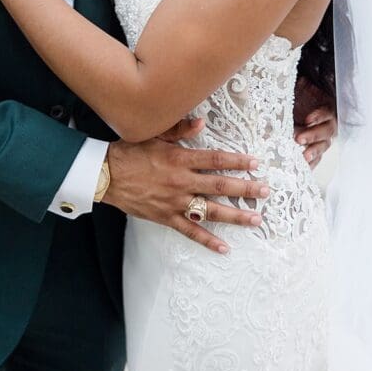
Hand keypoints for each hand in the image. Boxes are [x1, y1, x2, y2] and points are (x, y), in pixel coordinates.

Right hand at [103, 120, 270, 254]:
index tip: (256, 163)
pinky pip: (190, 232)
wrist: (105, 175)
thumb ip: (180, 130)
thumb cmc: (130, 152)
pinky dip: (207, 241)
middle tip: (266, 192)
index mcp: (179, 160)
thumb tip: (202, 123)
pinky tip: (224, 247)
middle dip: (245, 189)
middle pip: (220, 186)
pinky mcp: (166, 217)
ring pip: (210, 211)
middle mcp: (181, 182)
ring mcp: (175, 202)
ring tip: (255, 219)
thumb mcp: (154, 135)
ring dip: (235, 216)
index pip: (216, 160)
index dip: (238, 161)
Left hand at [293, 75, 336, 167]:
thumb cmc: (297, 94)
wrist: (290, 104)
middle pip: (326, 131)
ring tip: (302, 157)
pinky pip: (317, 158)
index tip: (307, 119)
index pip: (327, 112)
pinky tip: (302, 167)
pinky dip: (311, 163)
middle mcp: (326, 122)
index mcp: (326, 106)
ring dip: (313, 151)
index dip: (319, 115)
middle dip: (313, 135)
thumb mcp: (299, 86)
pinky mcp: (314, 147)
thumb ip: (302, 84)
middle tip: (298, 138)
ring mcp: (321, 137)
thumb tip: (300, 78)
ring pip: (323, 146)